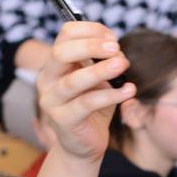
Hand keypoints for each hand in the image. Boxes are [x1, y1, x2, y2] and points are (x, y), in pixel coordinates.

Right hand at [35, 20, 133, 162]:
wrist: (84, 145)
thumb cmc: (92, 108)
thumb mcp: (97, 80)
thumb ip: (102, 62)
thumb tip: (116, 48)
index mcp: (55, 64)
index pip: (65, 34)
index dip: (90, 30)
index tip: (113, 37)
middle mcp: (47, 80)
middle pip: (62, 52)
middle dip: (91, 46)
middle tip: (117, 49)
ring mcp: (52, 101)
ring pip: (74, 80)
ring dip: (101, 70)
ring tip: (123, 64)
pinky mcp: (63, 121)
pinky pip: (87, 104)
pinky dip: (110, 95)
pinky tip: (128, 90)